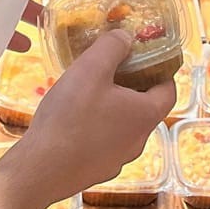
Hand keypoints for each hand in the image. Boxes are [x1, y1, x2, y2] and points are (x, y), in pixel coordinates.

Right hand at [11, 31, 175, 201]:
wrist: (40, 169)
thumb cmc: (70, 116)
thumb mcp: (91, 69)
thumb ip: (112, 47)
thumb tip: (126, 38)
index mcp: (145, 115)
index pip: (169, 90)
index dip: (161, 71)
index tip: (143, 57)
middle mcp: (139, 141)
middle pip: (145, 107)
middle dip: (131, 85)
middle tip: (110, 68)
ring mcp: (118, 160)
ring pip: (123, 126)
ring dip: (112, 107)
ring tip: (87, 92)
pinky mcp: (98, 171)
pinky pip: (104, 143)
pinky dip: (96, 128)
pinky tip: (73, 120)